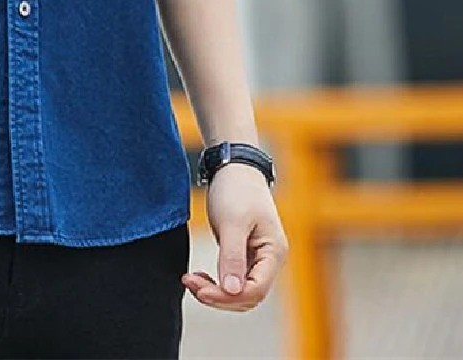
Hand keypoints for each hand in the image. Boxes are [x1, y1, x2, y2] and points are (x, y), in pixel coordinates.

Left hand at [182, 162, 288, 310]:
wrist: (234, 166)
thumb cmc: (236, 189)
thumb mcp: (232, 222)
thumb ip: (232, 257)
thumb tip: (233, 292)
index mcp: (273, 252)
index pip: (255, 291)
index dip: (228, 297)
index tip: (200, 290)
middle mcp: (269, 259)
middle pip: (247, 295)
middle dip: (218, 296)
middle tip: (189, 283)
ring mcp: (257, 257)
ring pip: (239, 290)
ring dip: (215, 291)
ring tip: (190, 280)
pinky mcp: (244, 253)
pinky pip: (233, 278)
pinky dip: (216, 281)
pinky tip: (199, 277)